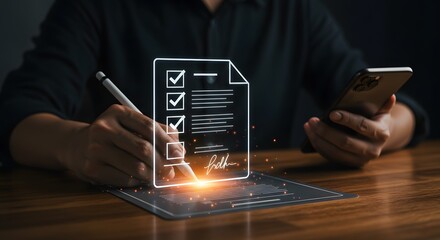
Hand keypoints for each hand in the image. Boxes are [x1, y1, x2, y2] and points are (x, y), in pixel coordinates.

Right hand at [64, 104, 182, 185]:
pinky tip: (140, 178)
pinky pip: (124, 179)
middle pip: (144, 149)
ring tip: (158, 176)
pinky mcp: (92, 168)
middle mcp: (104, 128)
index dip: (168, 143)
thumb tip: (179, 150)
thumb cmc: (112, 135)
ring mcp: (96, 149)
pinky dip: (138, 181)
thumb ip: (157, 131)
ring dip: (153, 175)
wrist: (76, 145)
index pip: (149, 127)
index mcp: (118, 112)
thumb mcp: (131, 124)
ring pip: (136, 167)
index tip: (179, 155)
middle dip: (163, 163)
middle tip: (171, 171)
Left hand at [304, 95, 396, 166]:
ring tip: (308, 126)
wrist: (379, 137)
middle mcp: (372, 150)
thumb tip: (390, 96)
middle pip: (345, 142)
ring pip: (335, 152)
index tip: (332, 113)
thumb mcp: (381, 110)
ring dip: (318, 139)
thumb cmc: (376, 118)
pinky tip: (311, 134)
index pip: (363, 126)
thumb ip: (384, 104)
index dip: (347, 120)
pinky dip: (319, 145)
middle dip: (326, 131)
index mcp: (381, 133)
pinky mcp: (350, 164)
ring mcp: (361, 159)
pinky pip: (331, 156)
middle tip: (312, 120)